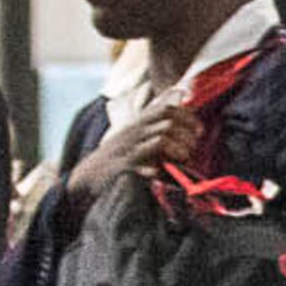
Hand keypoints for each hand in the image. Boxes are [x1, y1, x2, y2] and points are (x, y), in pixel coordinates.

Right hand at [65, 99, 190, 206]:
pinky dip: (158, 167)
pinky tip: (162, 173)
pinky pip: (144, 162)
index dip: (186, 116)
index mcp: (137, 125)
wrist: (87, 176)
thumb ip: (155, 134)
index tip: (199, 130)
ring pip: (161, 138)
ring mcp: (129, 148)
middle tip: (192, 148)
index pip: (165, 109)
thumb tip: (183, 133)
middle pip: (167, 121)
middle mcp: (134, 132)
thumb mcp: (135, 142)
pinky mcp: (123, 166)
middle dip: (186, 134)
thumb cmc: (116, 161)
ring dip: (178, 149)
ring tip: (183, 159)